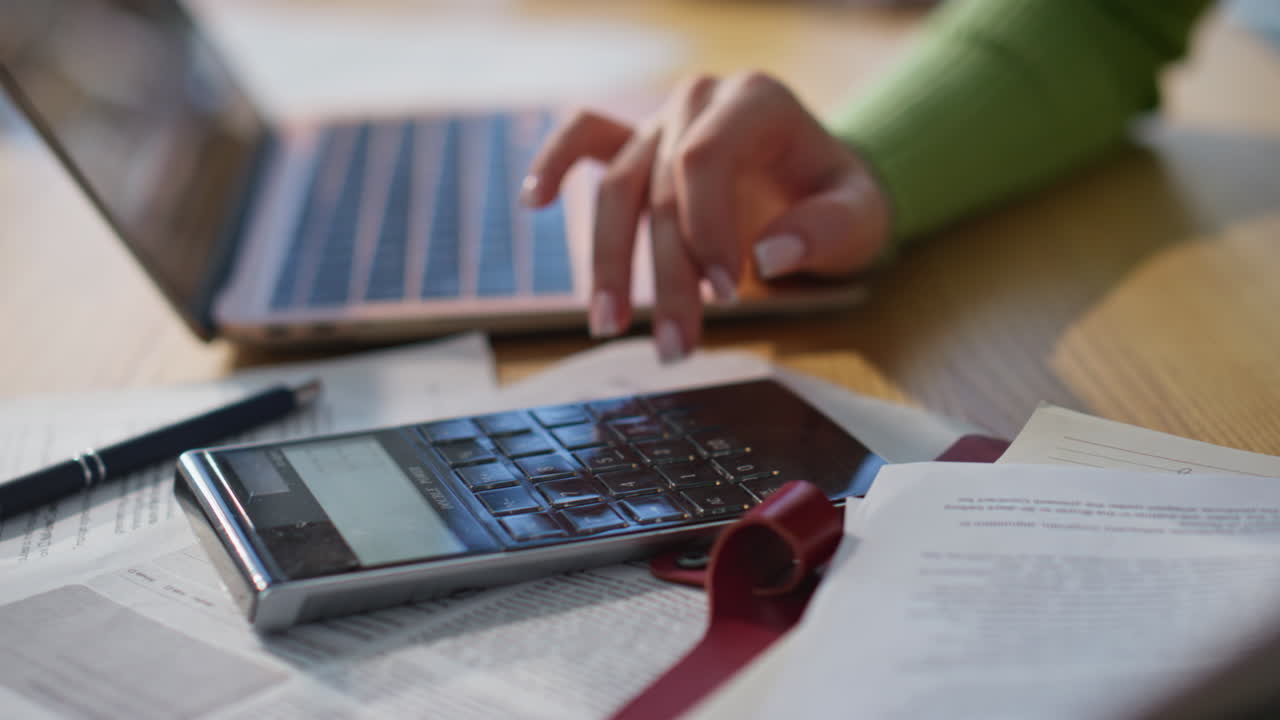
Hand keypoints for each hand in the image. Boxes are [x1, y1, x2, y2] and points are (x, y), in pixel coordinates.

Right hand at [522, 71, 889, 361]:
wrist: (821, 180)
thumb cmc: (838, 198)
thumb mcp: (862, 216)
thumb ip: (826, 231)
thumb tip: (769, 255)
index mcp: (756, 102)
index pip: (704, 159)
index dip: (705, 229)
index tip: (726, 297)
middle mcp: (699, 101)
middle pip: (659, 188)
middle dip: (665, 275)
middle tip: (675, 348)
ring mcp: (661, 121)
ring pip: (617, 189)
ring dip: (609, 263)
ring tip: (609, 327)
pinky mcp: (638, 145)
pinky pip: (585, 139)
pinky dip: (554, 164)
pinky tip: (532, 202)